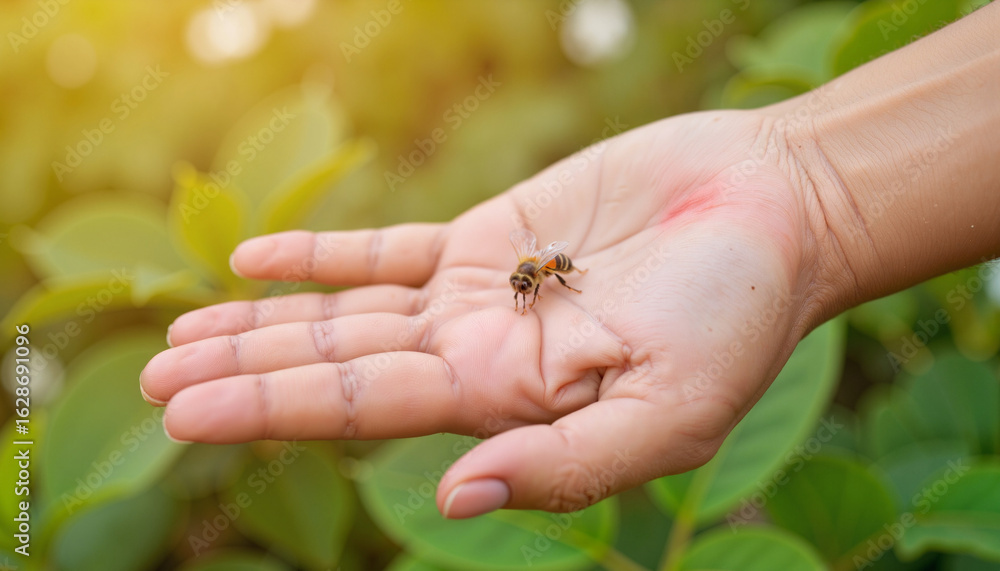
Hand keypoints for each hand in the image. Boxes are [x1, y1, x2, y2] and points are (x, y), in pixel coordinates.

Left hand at [140, 109, 834, 517]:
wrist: (773, 213)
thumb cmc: (741, 315)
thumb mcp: (670, 411)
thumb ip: (566, 466)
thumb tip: (452, 501)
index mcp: (508, 403)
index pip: (365, 410)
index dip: (269, 406)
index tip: (181, 411)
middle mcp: (477, 354)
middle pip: (337, 366)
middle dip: (245, 372)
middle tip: (152, 382)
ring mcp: (477, 294)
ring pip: (348, 312)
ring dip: (266, 320)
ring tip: (180, 332)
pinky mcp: (492, 235)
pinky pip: (389, 248)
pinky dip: (324, 255)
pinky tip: (258, 262)